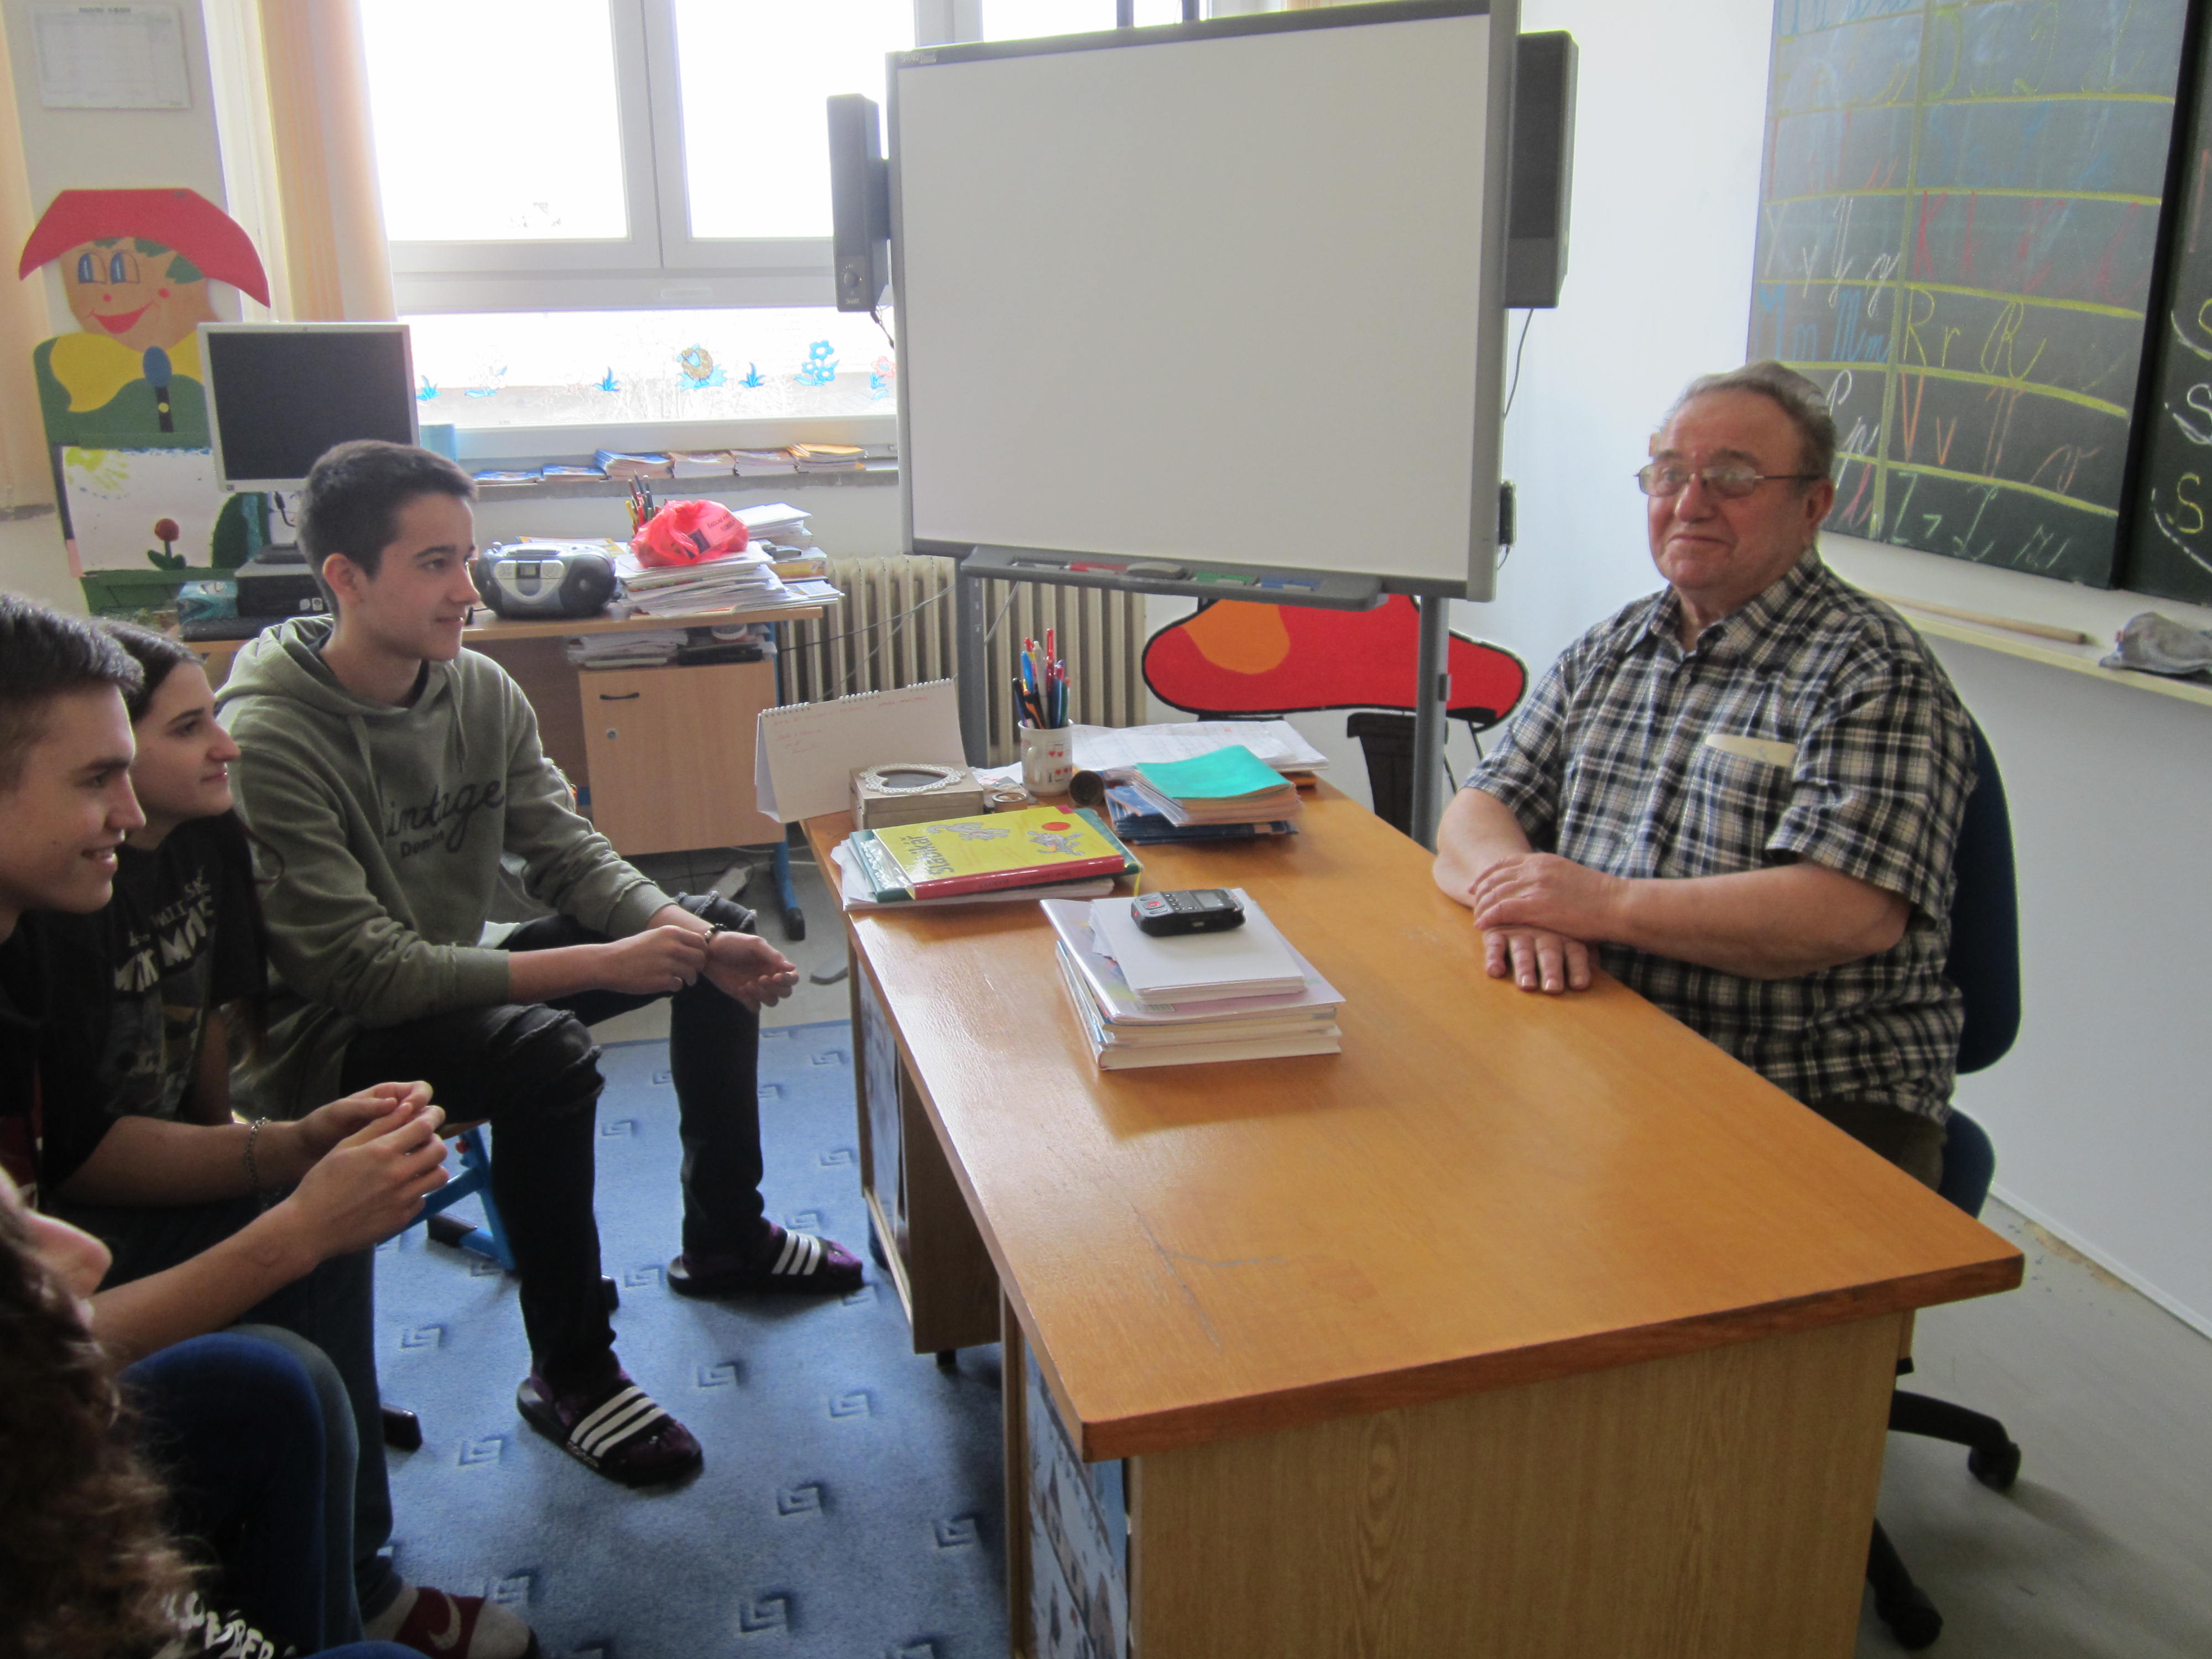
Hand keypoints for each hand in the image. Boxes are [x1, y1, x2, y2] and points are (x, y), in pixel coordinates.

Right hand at [278, 1096, 449, 1256]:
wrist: (310, 1227)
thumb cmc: (322, 1182)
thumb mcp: (345, 1146)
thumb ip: (379, 1126)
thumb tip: (405, 1107)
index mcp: (382, 1151)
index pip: (424, 1126)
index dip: (432, 1117)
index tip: (432, 1115)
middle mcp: (398, 1174)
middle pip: (439, 1150)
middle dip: (434, 1142)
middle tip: (422, 1144)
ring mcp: (403, 1199)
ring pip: (439, 1176)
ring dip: (431, 1168)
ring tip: (415, 1167)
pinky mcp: (402, 1219)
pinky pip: (423, 1199)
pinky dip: (417, 1192)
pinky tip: (399, 1191)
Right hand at [598, 925, 709, 995]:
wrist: (609, 963)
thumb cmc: (630, 950)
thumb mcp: (653, 936)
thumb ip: (672, 940)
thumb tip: (692, 947)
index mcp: (671, 932)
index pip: (700, 941)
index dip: (701, 951)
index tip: (696, 958)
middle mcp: (672, 946)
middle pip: (700, 958)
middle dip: (698, 967)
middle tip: (692, 972)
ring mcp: (668, 963)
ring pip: (692, 973)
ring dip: (689, 978)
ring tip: (682, 980)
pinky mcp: (662, 980)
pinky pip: (679, 985)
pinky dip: (675, 986)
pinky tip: (667, 984)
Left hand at [701, 929, 800, 1011]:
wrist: (709, 952)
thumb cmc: (733, 944)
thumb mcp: (754, 945)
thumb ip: (773, 956)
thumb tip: (791, 968)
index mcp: (774, 965)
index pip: (792, 977)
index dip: (788, 980)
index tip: (776, 976)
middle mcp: (769, 978)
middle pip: (785, 992)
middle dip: (775, 989)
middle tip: (760, 979)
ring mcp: (757, 989)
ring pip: (772, 1001)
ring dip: (763, 995)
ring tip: (747, 984)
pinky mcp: (745, 997)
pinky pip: (755, 1007)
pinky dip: (751, 1002)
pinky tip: (741, 990)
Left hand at [1469, 853, 1622, 944]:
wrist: (1617, 904)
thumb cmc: (1601, 897)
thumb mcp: (1571, 876)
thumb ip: (1551, 877)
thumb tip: (1542, 884)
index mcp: (1544, 860)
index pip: (1505, 862)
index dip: (1487, 874)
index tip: (1477, 884)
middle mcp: (1535, 870)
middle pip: (1495, 877)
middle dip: (1480, 890)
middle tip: (1472, 901)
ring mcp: (1535, 887)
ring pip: (1495, 894)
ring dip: (1481, 906)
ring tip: (1476, 917)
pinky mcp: (1536, 907)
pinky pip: (1502, 910)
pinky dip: (1488, 917)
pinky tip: (1481, 925)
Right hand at [1481, 925, 1593, 994]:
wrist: (1517, 895)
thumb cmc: (1553, 924)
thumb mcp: (1574, 933)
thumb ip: (1588, 952)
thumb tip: (1601, 970)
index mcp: (1565, 934)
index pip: (1575, 952)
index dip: (1578, 968)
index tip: (1580, 985)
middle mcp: (1544, 933)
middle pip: (1549, 953)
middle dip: (1552, 971)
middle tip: (1553, 989)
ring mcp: (1520, 931)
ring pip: (1523, 951)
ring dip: (1525, 968)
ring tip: (1527, 986)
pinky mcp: (1497, 931)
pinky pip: (1495, 945)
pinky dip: (1494, 957)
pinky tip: (1495, 971)